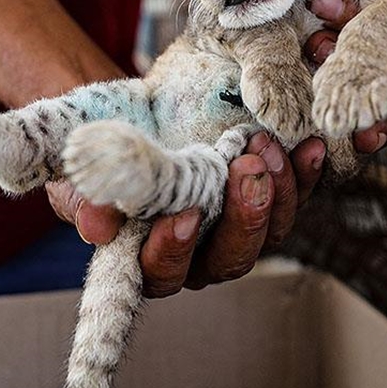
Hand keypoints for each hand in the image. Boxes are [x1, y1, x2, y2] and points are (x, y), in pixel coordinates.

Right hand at [46, 131, 324, 297]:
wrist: (127, 114)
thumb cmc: (96, 151)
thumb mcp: (78, 170)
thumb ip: (84, 199)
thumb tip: (97, 227)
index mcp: (148, 257)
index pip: (163, 273)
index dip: (174, 253)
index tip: (185, 215)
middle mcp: (199, 253)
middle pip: (230, 259)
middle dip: (245, 219)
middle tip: (246, 172)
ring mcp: (237, 227)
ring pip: (270, 232)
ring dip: (278, 193)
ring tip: (267, 147)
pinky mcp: (266, 198)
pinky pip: (294, 196)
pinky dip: (304, 174)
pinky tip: (308, 146)